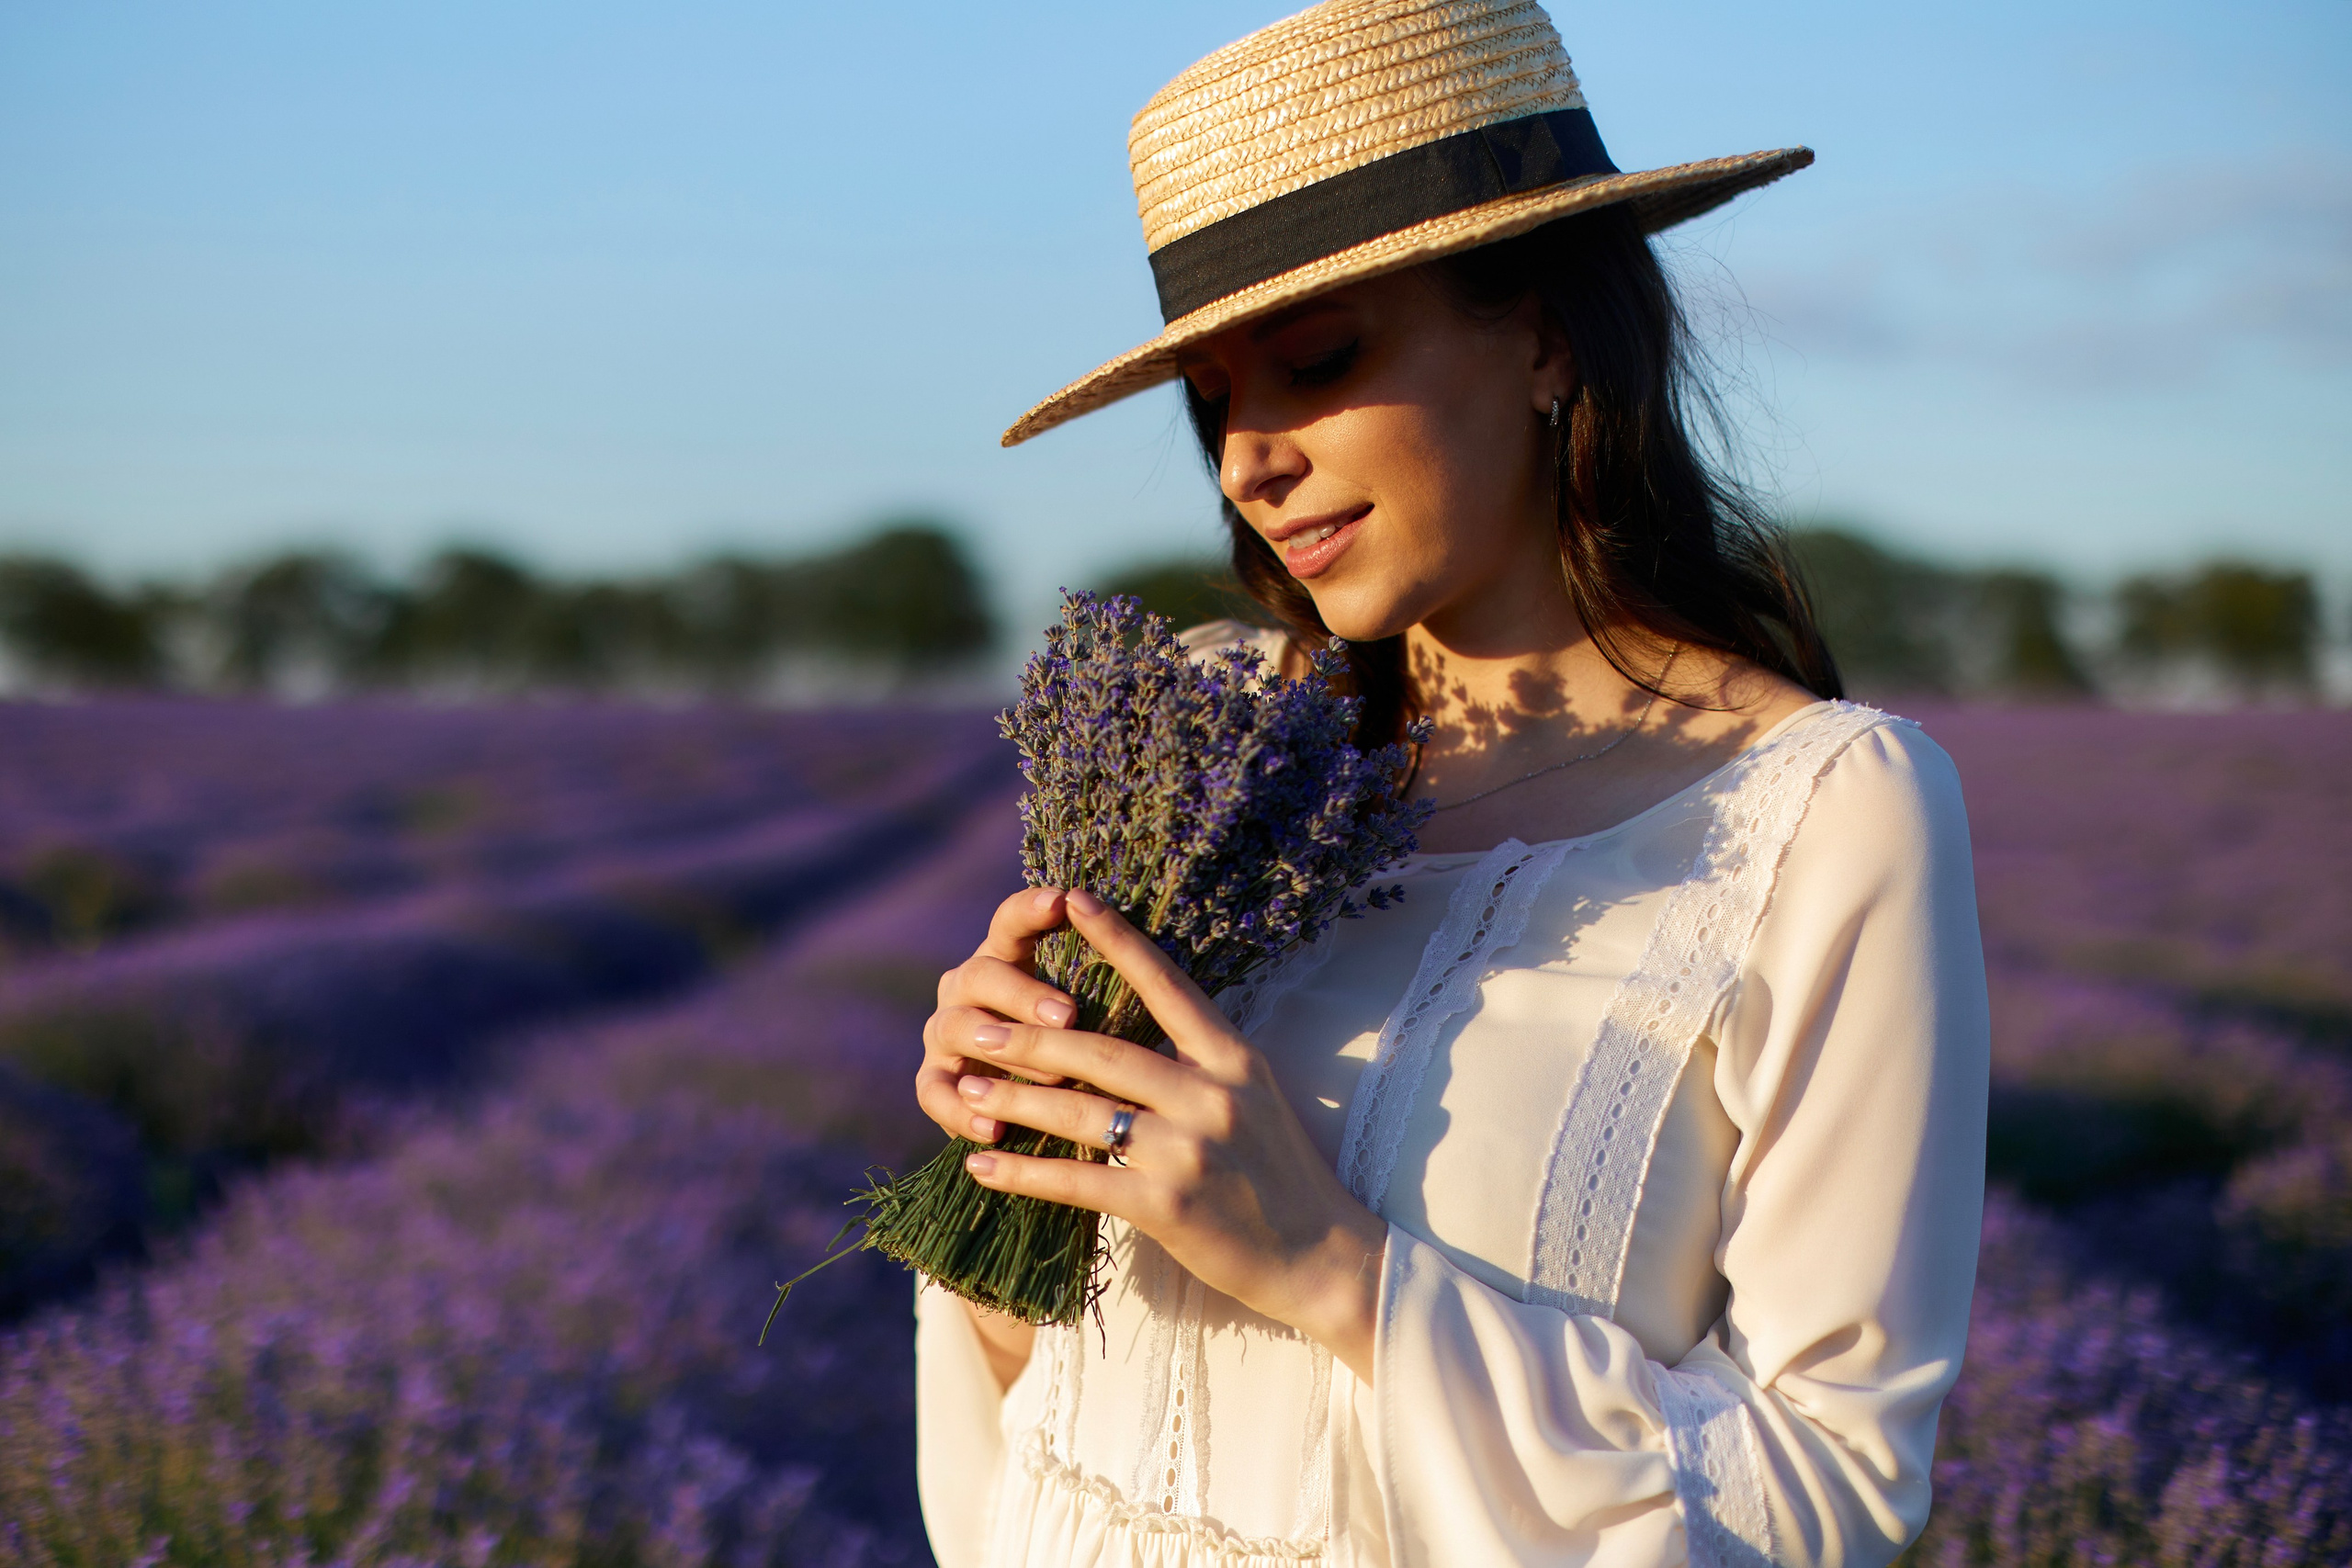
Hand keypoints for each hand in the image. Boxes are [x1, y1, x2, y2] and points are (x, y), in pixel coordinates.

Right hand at [918, 885, 1081, 1145]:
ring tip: (1051, 1080)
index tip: (1062, 901)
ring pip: (958, 1028)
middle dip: (1025, 994)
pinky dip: (962, 1112)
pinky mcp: (933, 1081)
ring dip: (1005, 1052)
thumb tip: (1156, 968)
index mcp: (1005, 955)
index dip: (1031, 909)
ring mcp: (943, 1032)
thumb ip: (1102, 988)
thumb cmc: (1080, 1047)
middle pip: (981, 973)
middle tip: (1069, 1016)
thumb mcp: (1094, 1014)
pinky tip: (994, 1129)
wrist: (1037, 1108)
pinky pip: (935, 1092)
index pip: (1009, 921)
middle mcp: (965, 985)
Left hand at [952, 888, 1386, 1380]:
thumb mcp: (1256, 1097)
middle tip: (976, 1027)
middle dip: (1030, 1038)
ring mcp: (1190, 1150)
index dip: (1118, 940)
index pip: (1167, 985)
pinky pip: (1079, 1181)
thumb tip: (1142, 1028)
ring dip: (1015, 1100)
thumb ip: (1203, 1062)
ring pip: (1080, 1113)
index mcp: (1234, 1058)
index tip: (1073, 900)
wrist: (1323, 1258)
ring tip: (968, 1089)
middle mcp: (1212, 1095)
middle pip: (1101, 1051)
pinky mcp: (1168, 1207)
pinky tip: (983, 1166)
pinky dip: (1024, 1172)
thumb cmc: (1283, 1175)